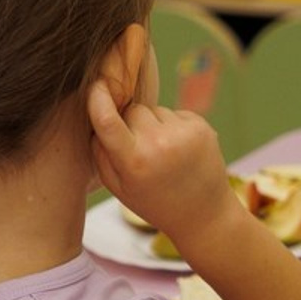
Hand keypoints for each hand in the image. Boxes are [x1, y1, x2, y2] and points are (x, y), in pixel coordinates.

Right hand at [87, 81, 237, 246]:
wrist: (205, 214)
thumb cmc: (155, 202)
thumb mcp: (118, 187)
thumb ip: (101, 152)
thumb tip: (95, 111)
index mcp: (134, 161)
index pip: (107, 120)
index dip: (98, 98)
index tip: (95, 84)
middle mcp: (160, 143)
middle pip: (132, 110)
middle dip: (130, 124)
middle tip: (141, 151)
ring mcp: (184, 133)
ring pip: (154, 110)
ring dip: (153, 125)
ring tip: (164, 155)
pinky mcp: (202, 127)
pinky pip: (174, 113)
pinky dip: (173, 126)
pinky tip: (180, 151)